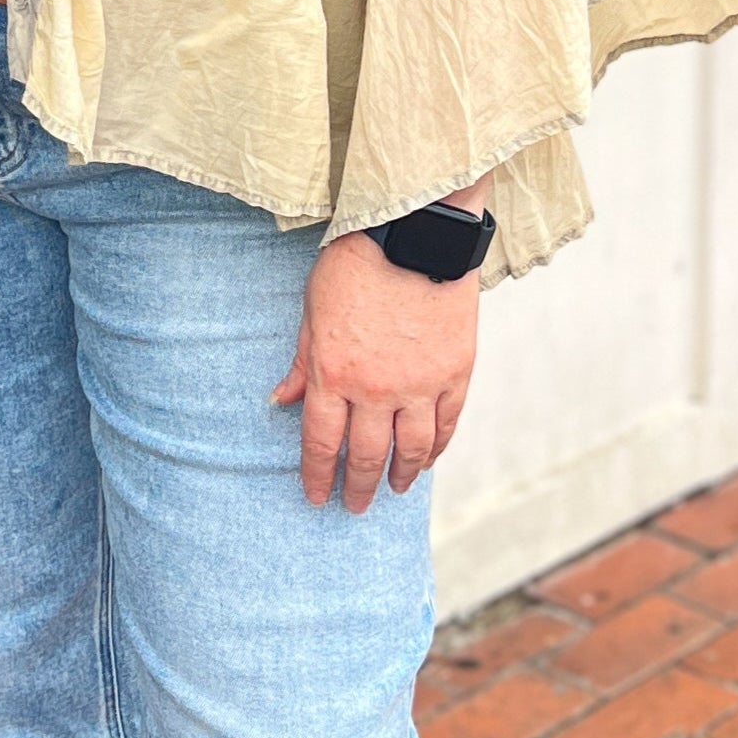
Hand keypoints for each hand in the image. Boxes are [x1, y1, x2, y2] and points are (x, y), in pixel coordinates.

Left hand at [272, 220, 480, 514]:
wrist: (416, 231)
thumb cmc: (355, 263)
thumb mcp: (312, 309)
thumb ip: (302, 362)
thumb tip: (281, 402)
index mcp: (335, 373)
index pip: (322, 443)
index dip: (318, 476)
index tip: (317, 497)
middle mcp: (377, 388)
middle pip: (367, 455)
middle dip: (358, 486)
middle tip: (355, 506)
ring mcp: (421, 384)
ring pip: (411, 449)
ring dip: (401, 476)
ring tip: (395, 490)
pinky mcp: (456, 372)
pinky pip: (447, 424)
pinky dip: (436, 448)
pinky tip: (427, 459)